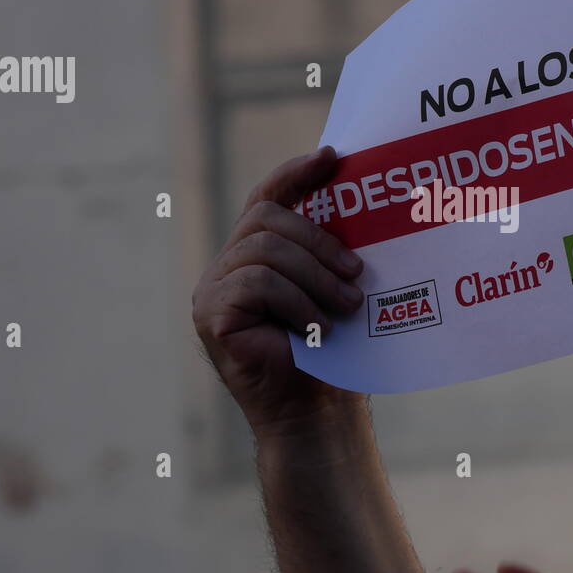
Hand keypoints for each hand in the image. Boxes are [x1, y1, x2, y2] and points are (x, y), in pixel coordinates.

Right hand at [192, 146, 366, 436]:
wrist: (316, 415)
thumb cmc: (333, 356)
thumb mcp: (336, 291)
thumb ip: (332, 251)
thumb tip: (361, 197)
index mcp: (254, 256)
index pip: (267, 198)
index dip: (295, 173)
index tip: (332, 158)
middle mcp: (226, 267)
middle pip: (267, 218)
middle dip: (319, 240)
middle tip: (358, 273)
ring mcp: (212, 290)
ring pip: (265, 250)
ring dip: (315, 276)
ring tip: (347, 306)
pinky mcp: (211, 314)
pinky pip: (258, 282)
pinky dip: (296, 301)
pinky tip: (316, 328)